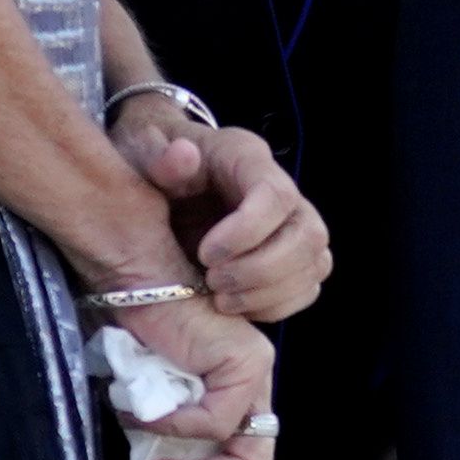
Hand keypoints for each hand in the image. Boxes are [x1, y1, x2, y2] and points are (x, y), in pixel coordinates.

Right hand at [85, 267, 279, 459]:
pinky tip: (141, 420)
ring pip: (245, 450)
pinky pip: (215, 419)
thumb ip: (168, 444)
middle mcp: (255, 385)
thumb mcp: (156, 406)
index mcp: (237, 396)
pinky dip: (175, 427)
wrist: (135, 280)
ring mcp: (256, 372)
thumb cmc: (136, 337)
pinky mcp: (247, 361)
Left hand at [127, 110, 329, 329]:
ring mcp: (292, 225)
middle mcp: (282, 192)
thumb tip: (183, 155)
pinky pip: (307, 287)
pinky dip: (276, 306)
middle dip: (263, 270)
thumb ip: (160, 157)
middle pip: (308, 234)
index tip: (205, 255)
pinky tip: (235, 306)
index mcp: (248, 159)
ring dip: (270, 293)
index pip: (276, 195)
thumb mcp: (145, 152)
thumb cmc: (154, 163)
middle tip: (213, 282)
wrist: (161, 177)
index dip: (249, 232)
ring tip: (220, 300)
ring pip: (314, 264)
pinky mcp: (292, 258)